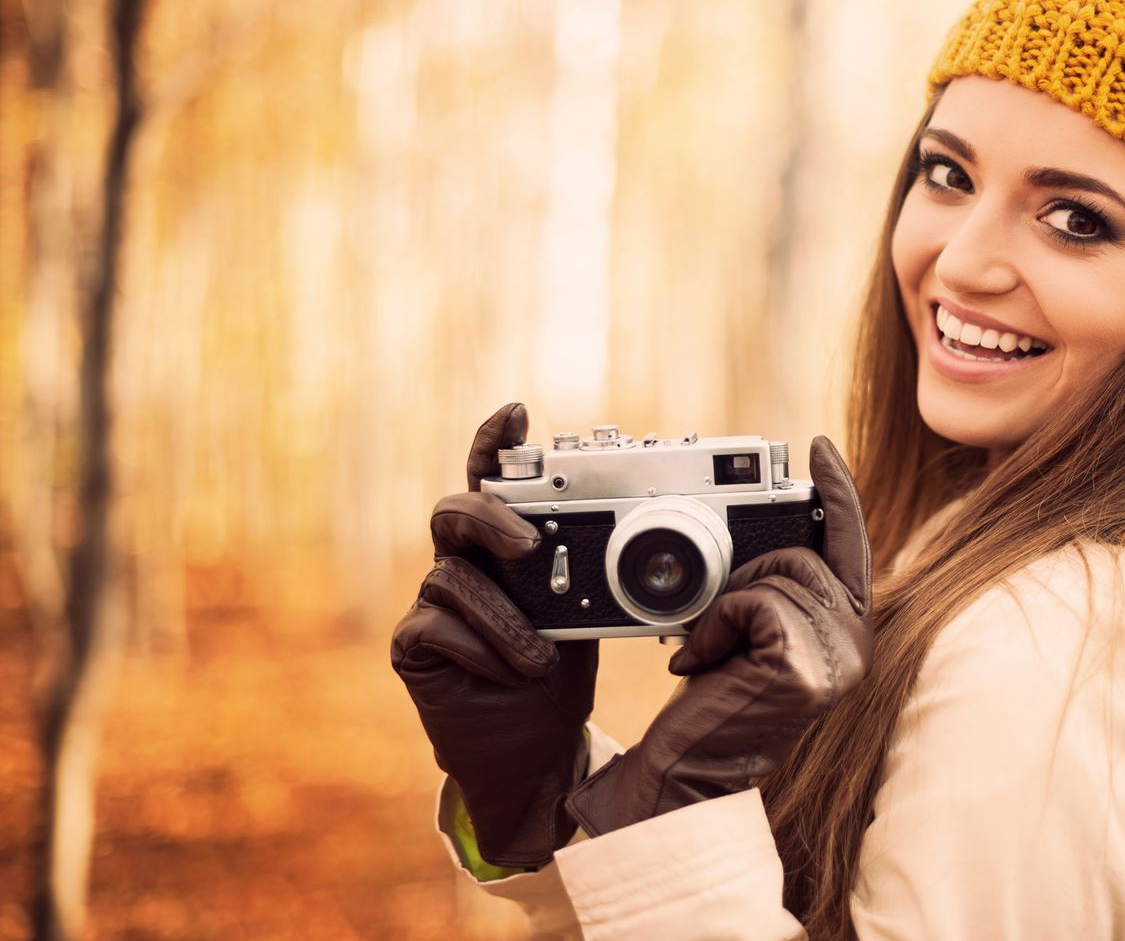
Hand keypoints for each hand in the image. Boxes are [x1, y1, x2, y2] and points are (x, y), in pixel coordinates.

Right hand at [391, 403, 598, 868]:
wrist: (534, 754)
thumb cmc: (562, 674)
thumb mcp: (594, 617)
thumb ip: (602, 573)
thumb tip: (670, 545)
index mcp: (508, 543)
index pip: (495, 480)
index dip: (496, 442)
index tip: (516, 411)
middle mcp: (467, 561)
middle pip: (456, 509)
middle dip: (491, 517)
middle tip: (528, 544)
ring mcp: (434, 601)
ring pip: (452, 578)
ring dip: (505, 621)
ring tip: (539, 660)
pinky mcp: (414, 643)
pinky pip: (436, 627)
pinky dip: (481, 651)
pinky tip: (508, 676)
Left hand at [564, 435, 870, 836]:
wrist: (686, 773)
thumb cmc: (716, 703)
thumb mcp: (757, 635)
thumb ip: (781, 591)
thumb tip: (772, 533)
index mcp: (850, 633)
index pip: (853, 545)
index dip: (838, 493)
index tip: (818, 449)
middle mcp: (856, 647)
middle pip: (805, 555)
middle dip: (748, 572)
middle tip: (717, 620)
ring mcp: (837, 661)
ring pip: (778, 575)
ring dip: (727, 605)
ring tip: (712, 652)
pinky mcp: (802, 669)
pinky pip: (755, 602)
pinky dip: (716, 624)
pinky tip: (702, 663)